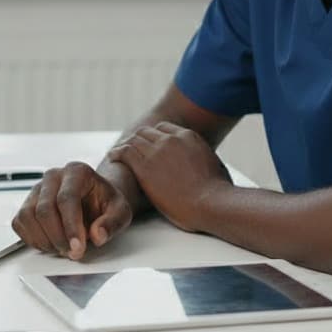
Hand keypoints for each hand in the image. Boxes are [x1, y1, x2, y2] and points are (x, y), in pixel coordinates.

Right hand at [11, 161, 132, 259]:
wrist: (94, 201)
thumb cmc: (105, 203)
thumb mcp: (120, 212)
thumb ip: (112, 223)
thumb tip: (98, 235)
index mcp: (77, 172)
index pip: (67, 198)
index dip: (71, 227)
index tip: (78, 248)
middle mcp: (53, 177)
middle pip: (45, 209)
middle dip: (58, 238)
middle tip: (73, 253)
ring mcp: (37, 189)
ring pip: (28, 216)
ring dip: (45, 240)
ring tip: (64, 248)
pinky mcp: (26, 204)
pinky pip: (20, 223)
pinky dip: (33, 239)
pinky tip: (51, 243)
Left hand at [108, 122, 232, 232]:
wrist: (211, 203)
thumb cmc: (218, 192)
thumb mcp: (215, 167)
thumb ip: (204, 160)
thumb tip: (209, 166)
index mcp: (189, 137)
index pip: (164, 129)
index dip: (155, 137)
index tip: (149, 144)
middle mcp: (171, 139)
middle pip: (147, 132)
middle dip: (138, 139)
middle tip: (130, 148)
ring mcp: (157, 151)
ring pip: (134, 140)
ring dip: (126, 145)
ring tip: (118, 152)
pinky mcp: (145, 166)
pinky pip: (124, 152)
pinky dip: (117, 152)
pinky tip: (113, 156)